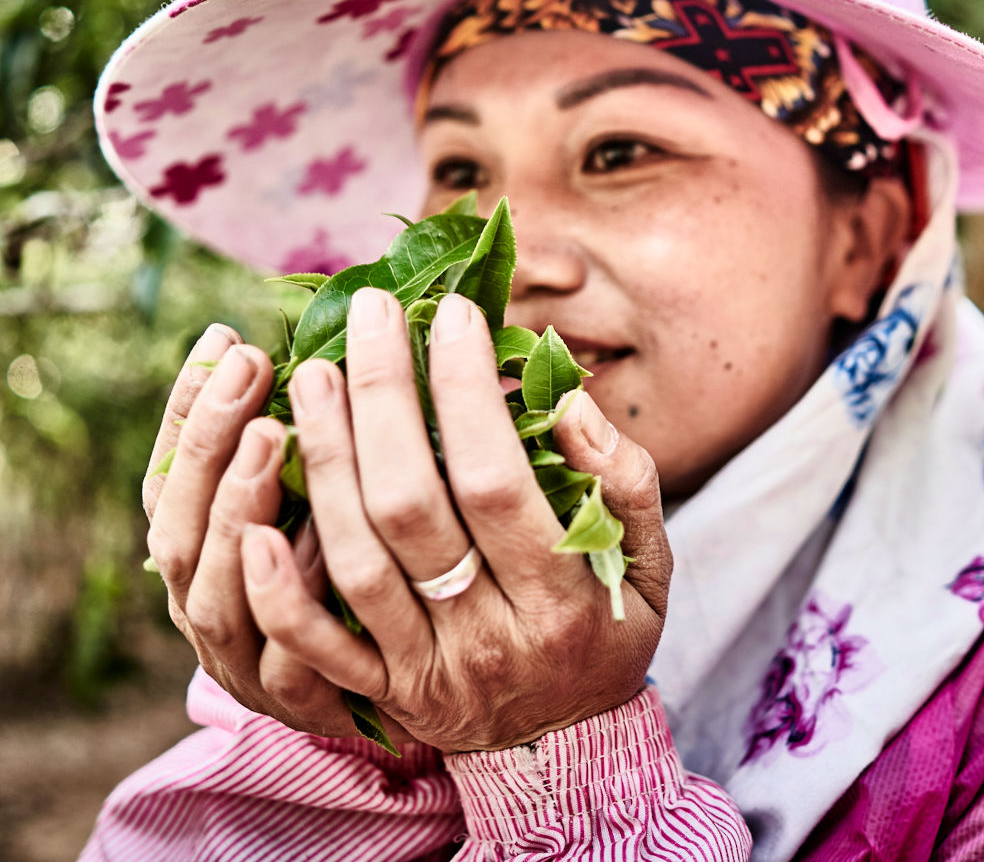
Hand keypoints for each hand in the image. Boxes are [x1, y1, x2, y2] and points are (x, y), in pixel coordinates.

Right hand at [144, 323, 411, 740]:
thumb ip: (313, 441)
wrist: (412, 682)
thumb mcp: (329, 495)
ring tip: (272, 434)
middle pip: (182, 532)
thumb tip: (326, 339)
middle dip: (210, 442)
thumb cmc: (365, 565)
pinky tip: (323, 536)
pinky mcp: (301, 704)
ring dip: (239, 510)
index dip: (188, 412)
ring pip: (220, 596)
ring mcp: (246, 664)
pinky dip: (295, 599)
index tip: (224, 338)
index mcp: (203, 558)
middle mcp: (209, 608)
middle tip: (251, 366)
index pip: (169, 483)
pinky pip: (291, 659)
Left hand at [239, 289, 671, 752]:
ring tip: (311, 374)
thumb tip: (569, 403)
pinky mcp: (380, 693)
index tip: (453, 313)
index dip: (466, 390)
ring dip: (326, 461)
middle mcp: (486, 636)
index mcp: (559, 597)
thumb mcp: (650, 562)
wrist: (566, 747)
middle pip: (412, 506)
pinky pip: (317, 649)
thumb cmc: (608, 632)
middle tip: (367, 315)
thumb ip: (624, 483)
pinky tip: (256, 518)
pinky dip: (281, 589)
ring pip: (356, 561)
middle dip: (382, 398)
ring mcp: (426, 669)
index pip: (496, 477)